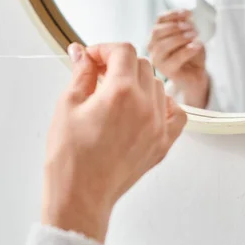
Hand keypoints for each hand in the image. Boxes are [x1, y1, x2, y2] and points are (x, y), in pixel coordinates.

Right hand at [42, 43, 186, 242]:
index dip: (104, 49)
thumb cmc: (70, 157)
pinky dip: (163, 105)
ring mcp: (158, 126)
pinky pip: (177, 114)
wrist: (80, 196)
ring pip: (157, 85)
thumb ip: (81, 73)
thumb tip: (81, 53)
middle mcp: (146, 106)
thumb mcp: (67, 105)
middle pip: (141, 64)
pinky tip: (143, 108)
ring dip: (137, 81)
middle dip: (119, 63)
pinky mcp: (162, 144)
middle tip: (98, 74)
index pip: (123, 51)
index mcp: (121, 92)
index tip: (91, 58)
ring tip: (115, 94)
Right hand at [148, 10, 208, 106]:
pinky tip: (197, 46)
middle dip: (175, 27)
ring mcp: (158, 60)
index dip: (173, 14)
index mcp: (158, 35)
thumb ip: (189, 27)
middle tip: (192, 27)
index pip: (160, 20)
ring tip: (194, 36)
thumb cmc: (192, 54)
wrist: (196, 74)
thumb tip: (190, 18)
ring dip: (180, 38)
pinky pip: (174, 59)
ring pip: (162, 46)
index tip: (188, 13)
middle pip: (157, 32)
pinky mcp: (166, 71)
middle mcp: (153, 47)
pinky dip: (187, 50)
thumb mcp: (191, 36)